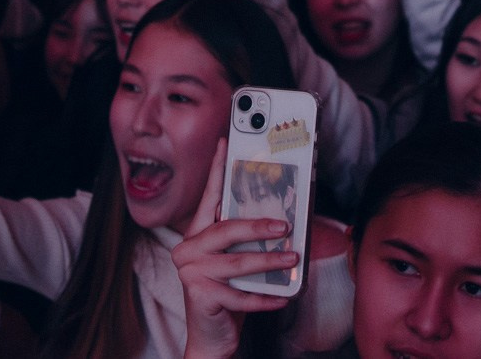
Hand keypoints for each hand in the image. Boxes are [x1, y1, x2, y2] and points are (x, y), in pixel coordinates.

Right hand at [174, 139, 295, 358]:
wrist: (212, 339)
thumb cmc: (228, 295)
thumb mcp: (239, 264)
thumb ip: (249, 242)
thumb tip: (283, 219)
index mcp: (198, 233)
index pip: (210, 196)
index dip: (218, 168)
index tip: (226, 142)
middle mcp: (188, 248)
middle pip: (226, 229)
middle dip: (259, 226)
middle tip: (285, 227)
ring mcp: (190, 272)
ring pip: (236, 261)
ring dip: (269, 262)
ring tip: (292, 259)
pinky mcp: (199, 295)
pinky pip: (239, 294)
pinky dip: (264, 297)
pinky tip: (282, 298)